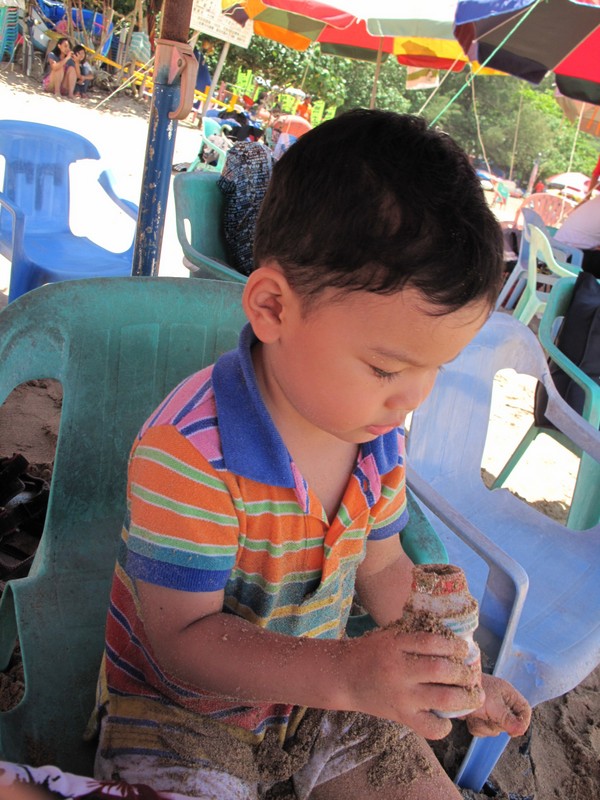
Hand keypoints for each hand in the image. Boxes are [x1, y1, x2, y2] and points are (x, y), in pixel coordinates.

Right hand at [344, 626, 484, 740]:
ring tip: (474, 695)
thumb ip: (414, 635)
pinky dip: (444, 726)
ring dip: (465, 697)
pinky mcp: (401, 716)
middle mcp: (400, 670)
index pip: (432, 642)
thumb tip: (450, 636)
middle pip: (442, 670)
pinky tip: (447, 718)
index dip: (454, 645)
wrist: (343, 677)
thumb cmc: (370, 652)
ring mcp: (401, 696)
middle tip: (470, 673)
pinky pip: (430, 727)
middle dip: (464, 672)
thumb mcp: (389, 635)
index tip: (463, 649)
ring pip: (443, 699)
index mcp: (396, 645)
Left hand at [462, 673, 530, 736]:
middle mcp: (501, 702)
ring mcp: (489, 710)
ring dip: (484, 726)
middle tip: (489, 715)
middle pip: (509, 724)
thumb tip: (521, 730)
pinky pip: (482, 730)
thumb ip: (508, 718)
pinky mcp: (479, 716)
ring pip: (494, 729)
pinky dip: (476, 727)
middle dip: (497, 724)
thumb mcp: (494, 705)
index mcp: (509, 695)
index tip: (513, 731)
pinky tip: (470, 718)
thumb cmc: (475, 690)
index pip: (525, 711)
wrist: (452, 688)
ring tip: (477, 714)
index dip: (522, 722)